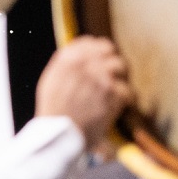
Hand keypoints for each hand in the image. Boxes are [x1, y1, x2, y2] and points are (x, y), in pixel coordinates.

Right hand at [36, 37, 130, 152]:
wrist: (59, 136)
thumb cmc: (53, 113)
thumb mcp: (50, 82)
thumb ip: (66, 65)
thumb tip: (82, 53)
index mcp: (67, 59)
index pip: (90, 42)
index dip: (99, 50)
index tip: (103, 57)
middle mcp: (85, 63)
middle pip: (109, 49)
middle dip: (112, 60)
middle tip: (114, 72)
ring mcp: (101, 77)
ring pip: (121, 65)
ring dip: (121, 77)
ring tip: (117, 88)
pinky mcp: (113, 93)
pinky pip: (127, 89)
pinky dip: (124, 99)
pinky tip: (118, 105)